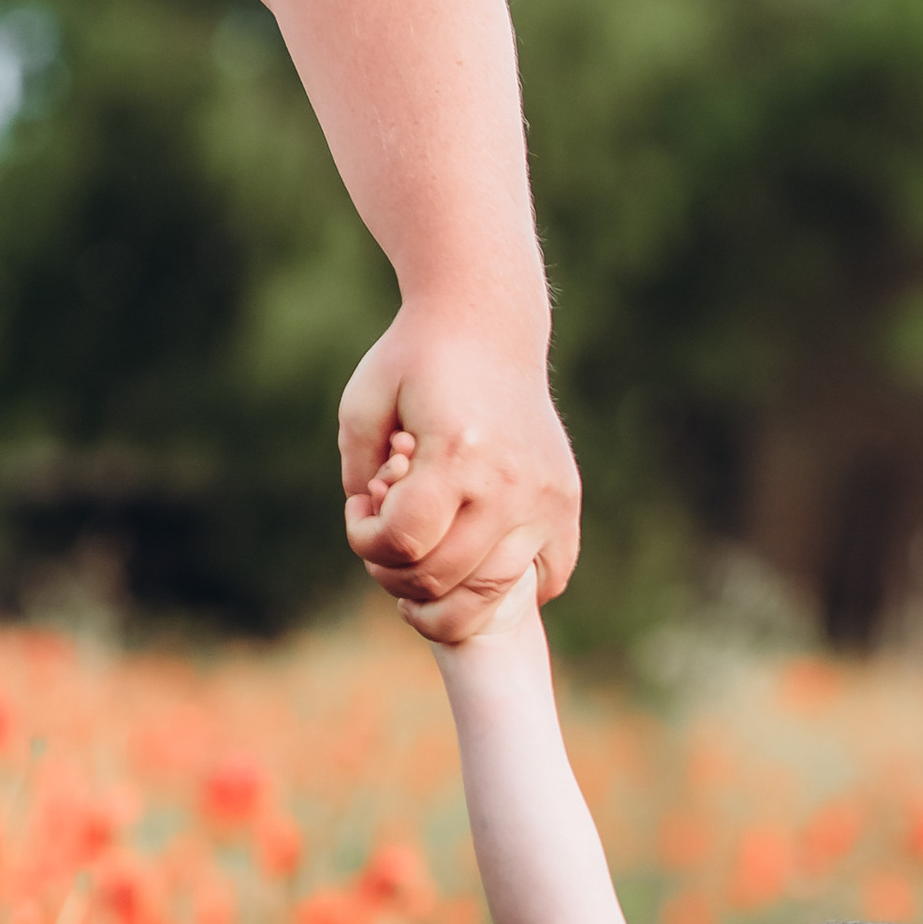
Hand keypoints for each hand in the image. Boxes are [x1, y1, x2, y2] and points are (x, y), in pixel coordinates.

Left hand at [340, 298, 580, 639]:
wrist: (488, 326)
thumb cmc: (415, 362)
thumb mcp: (363, 406)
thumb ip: (357, 475)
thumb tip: (380, 540)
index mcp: (458, 454)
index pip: (404, 543)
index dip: (366, 541)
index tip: (360, 510)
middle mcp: (510, 484)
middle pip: (444, 578)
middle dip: (397, 573)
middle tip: (386, 542)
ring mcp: (546, 498)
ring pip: (495, 595)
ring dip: (448, 597)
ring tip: (423, 568)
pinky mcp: (565, 503)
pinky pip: (547, 579)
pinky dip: (510, 590)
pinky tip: (476, 564)